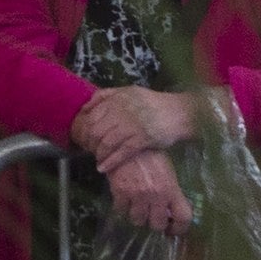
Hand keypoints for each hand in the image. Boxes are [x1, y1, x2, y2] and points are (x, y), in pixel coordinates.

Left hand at [72, 87, 198, 173]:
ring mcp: (132, 125)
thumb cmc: (152, 102)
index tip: (81, 136)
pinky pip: (122, 152)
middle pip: (96, 129)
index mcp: (117, 99)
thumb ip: (106, 96)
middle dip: (89, 142)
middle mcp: (122, 111)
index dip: (84, 128)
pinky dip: (110, 161)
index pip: (92, 115)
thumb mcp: (128, 91)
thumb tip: (85, 107)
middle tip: (87, 150)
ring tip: (96, 159)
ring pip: (107, 141)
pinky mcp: (143, 139)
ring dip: (98, 153)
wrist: (179, 112)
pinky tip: (103, 168)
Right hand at [104, 149, 193, 234]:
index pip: (183, 218)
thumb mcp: (167, 171)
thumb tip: (170, 208)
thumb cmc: (150, 154)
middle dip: (155, 223)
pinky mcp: (120, 191)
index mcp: (171, 189)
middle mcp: (156, 196)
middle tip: (152, 218)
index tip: (173, 230)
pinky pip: (120, 210)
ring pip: (138, 220)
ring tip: (136, 209)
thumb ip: (170, 190)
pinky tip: (123, 200)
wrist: (126, 141)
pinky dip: (122, 208)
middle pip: (158, 224)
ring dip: (137, 216)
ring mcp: (137, 195)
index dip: (180, 228)